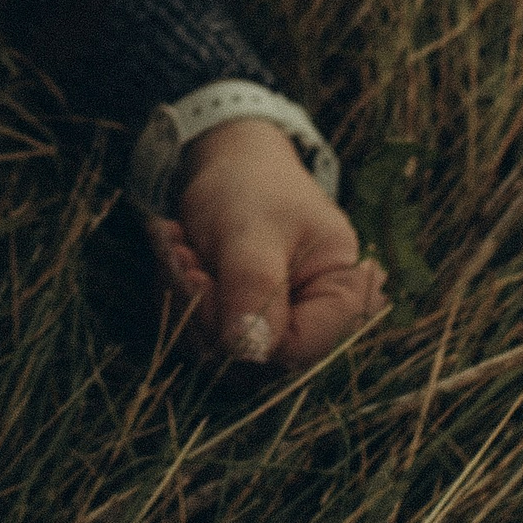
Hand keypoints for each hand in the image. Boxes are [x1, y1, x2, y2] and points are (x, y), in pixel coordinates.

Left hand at [145, 117, 385, 368]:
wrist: (231, 166)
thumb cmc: (253, 188)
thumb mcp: (251, 228)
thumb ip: (254, 286)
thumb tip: (249, 351)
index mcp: (345, 294)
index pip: (297, 347)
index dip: (239, 325)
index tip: (196, 275)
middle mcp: (319, 321)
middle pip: (254, 355)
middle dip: (203, 307)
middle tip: (178, 254)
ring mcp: (280, 327)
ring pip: (221, 350)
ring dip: (184, 301)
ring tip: (177, 247)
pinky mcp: (246, 326)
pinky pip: (203, 338)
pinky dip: (180, 301)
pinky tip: (178, 258)